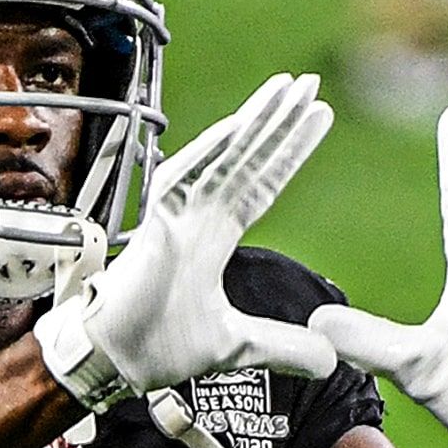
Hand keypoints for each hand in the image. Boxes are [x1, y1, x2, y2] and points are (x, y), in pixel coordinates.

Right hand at [36, 73, 336, 408]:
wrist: (116, 363)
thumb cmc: (160, 347)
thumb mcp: (238, 347)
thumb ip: (283, 346)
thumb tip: (330, 360)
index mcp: (215, 235)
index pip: (261, 182)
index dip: (289, 151)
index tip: (319, 117)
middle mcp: (198, 216)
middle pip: (247, 158)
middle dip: (279, 122)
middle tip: (311, 85)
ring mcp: (176, 217)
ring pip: (222, 158)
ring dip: (254, 122)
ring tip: (288, 88)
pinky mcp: (155, 227)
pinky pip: (183, 180)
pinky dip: (208, 154)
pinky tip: (237, 127)